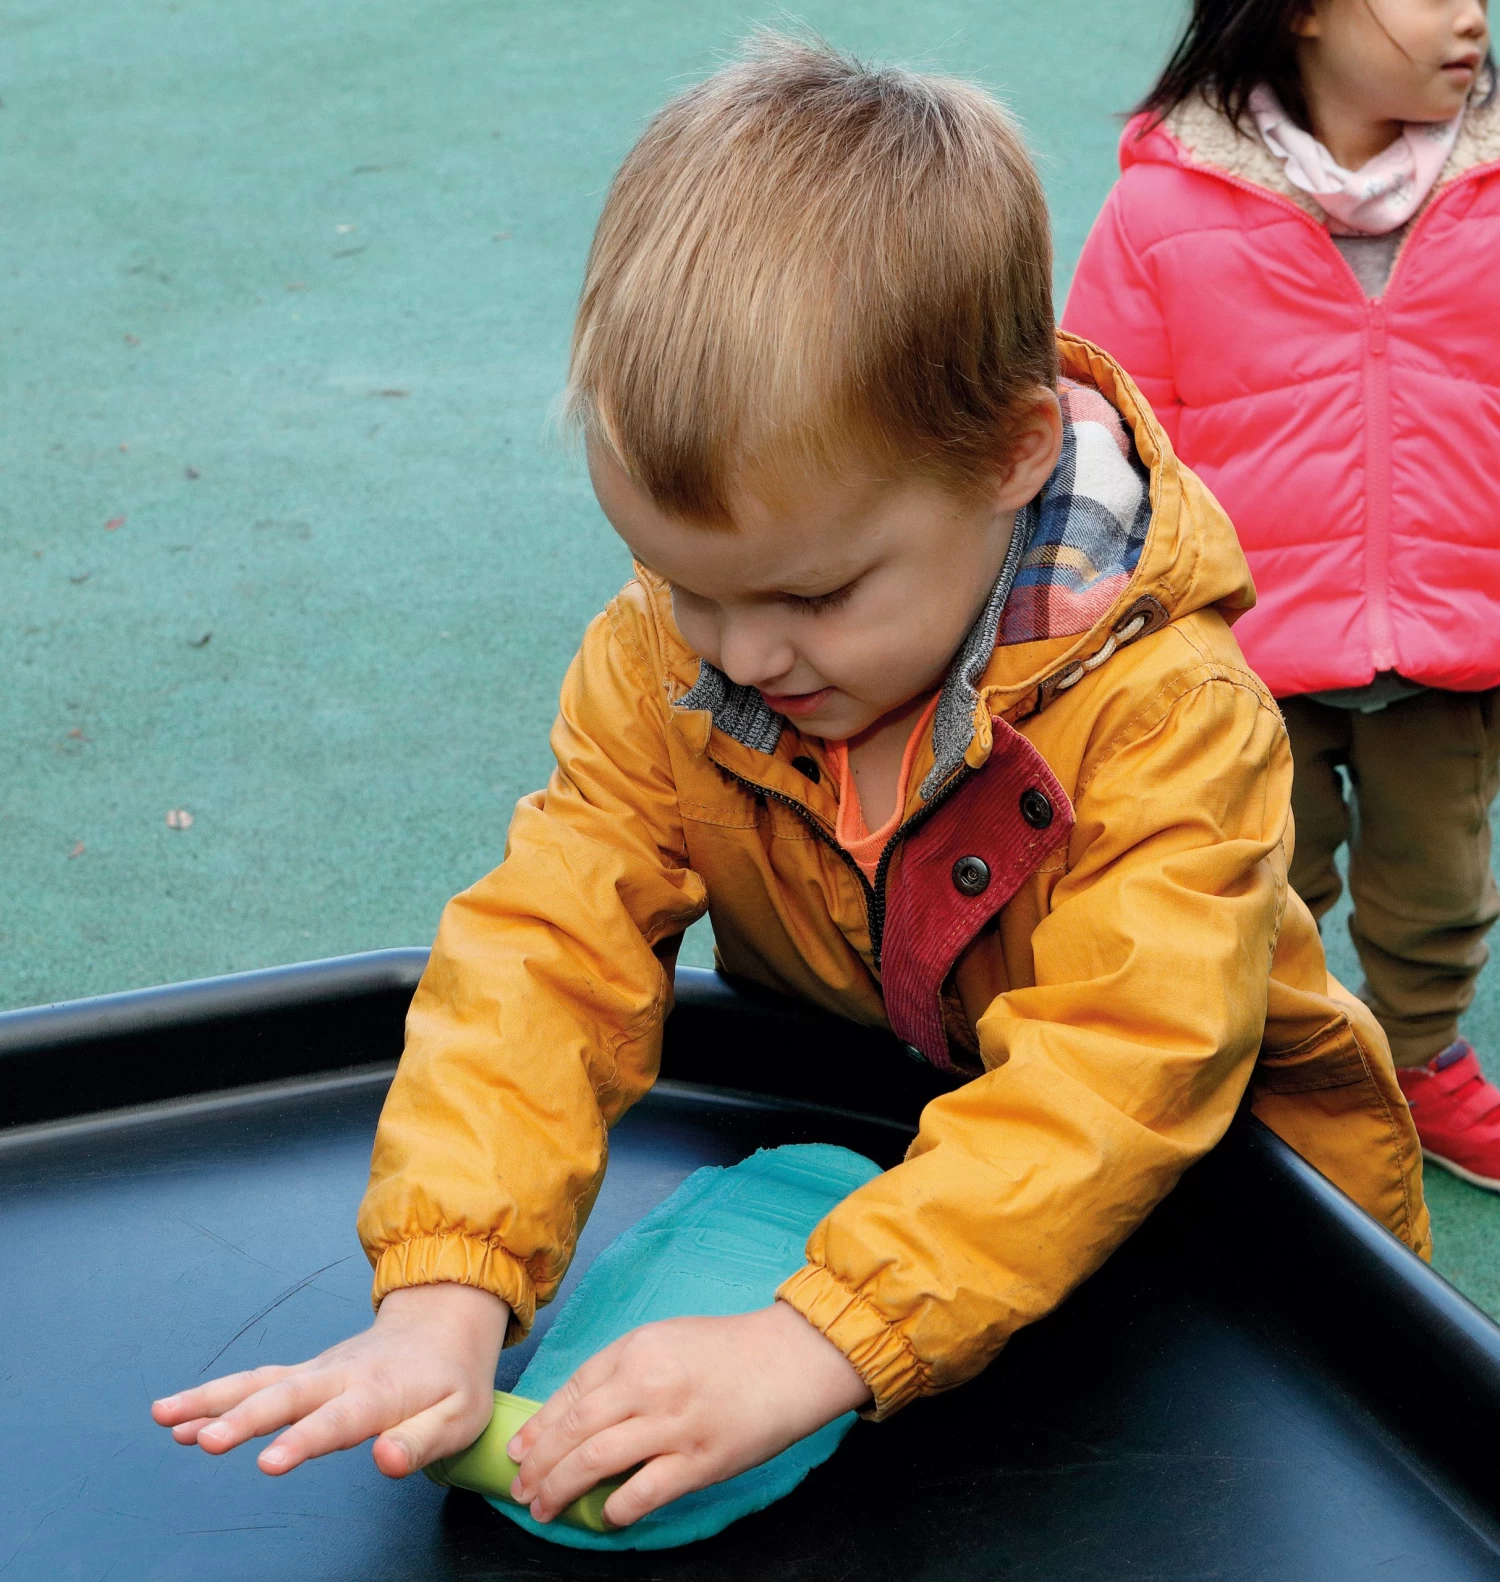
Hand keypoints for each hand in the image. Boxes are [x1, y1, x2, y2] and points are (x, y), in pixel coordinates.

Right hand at [150, 1282, 507, 1476]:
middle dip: (244, 1419)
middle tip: (205, 1442)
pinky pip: (257, 1384)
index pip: (337, 1420)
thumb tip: (385, 1462)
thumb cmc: (454, 1377)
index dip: (303, 1440)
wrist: (444, 1320)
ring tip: (166, 1418)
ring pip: (260, 1384)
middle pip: (287, 1397)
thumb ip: (423, 1442)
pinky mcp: (306, 1374)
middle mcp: (340, 1376)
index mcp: (380, 1392)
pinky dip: (217, 1397)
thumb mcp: (461, 1415)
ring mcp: (318, 1372)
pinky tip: (179, 1419)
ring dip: (213, 1400)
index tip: (267, 1463)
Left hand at [507, 1300, 870, 1528]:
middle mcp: (647, 1384)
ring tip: (545, 1508)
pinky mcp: (699, 1460)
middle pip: (573, 1430)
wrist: (788, 1359)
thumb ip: (623, 1368)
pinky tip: (606, 1515)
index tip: (518, 1451)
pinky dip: (616, 1507)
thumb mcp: (667, 1338)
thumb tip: (579, 1410)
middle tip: (521, 1489)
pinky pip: (643, 1491)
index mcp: (636, 1349)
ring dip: (561, 1488)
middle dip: (539, 1464)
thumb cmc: (727, 1349)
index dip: (538, 1427)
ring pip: (596, 1460)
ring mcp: (673, 1424)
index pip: (571, 1392)